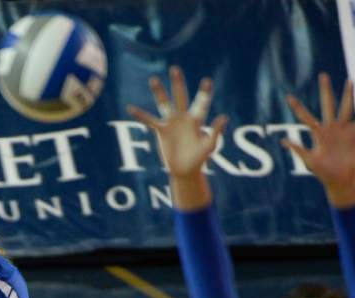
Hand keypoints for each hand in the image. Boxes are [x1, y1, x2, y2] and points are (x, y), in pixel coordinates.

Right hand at [127, 66, 227, 208]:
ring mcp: (171, 123)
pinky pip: (149, 120)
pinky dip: (140, 115)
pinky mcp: (161, 131)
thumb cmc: (199, 159)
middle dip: (177, 84)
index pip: (201, 102)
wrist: (185, 170)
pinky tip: (130, 108)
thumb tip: (224, 116)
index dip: (204, 92)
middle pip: (180, 96)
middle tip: (174, 69)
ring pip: (164, 104)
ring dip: (159, 92)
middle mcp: (183, 117)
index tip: (207, 81)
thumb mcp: (209, 146)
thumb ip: (216, 131)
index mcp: (196, 119)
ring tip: (153, 79)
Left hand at [285, 73, 354, 207]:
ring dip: (348, 95)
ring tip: (350, 81)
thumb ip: (298, 149)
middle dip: (325, 91)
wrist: (339, 180)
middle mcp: (330, 129)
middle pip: (328, 105)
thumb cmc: (323, 173)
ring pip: (346, 107)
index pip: (306, 118)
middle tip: (322, 75)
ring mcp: (343, 130)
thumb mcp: (309, 160)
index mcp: (318, 134)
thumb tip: (283, 141)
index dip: (297, 108)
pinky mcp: (354, 135)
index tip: (288, 97)